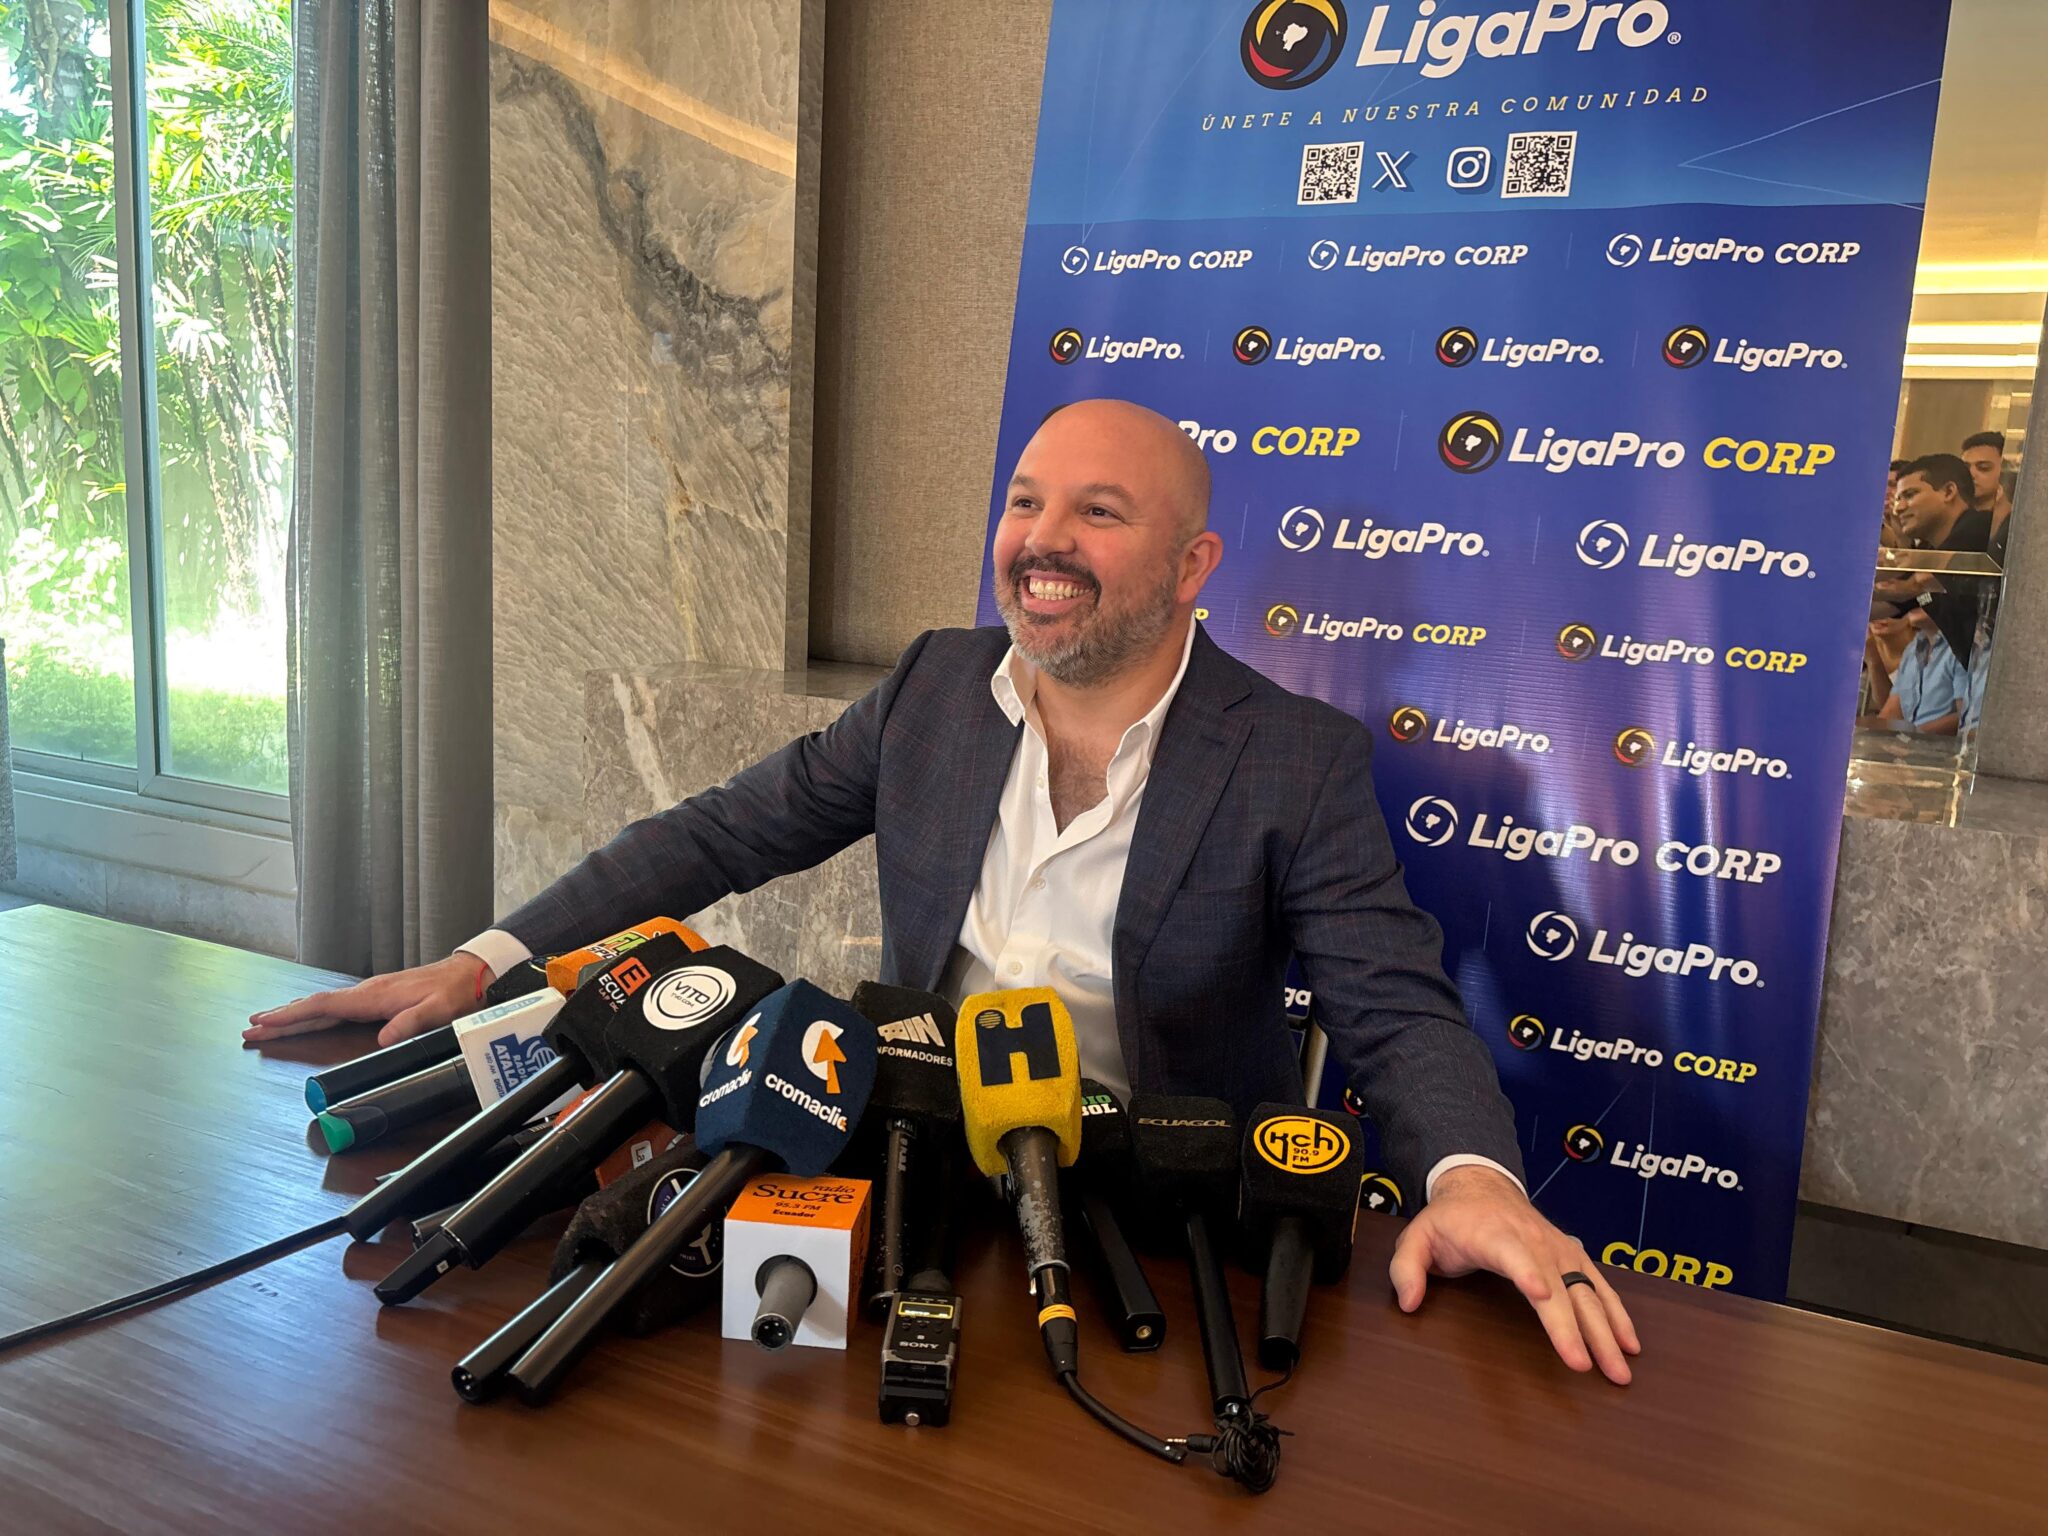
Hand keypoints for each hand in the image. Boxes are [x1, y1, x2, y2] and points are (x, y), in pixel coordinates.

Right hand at [244, 953, 490, 1047]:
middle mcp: (366, 992)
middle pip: (314, 1006)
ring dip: (293, 1014)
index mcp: (374, 997)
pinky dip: (313, 1011)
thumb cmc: (454, 992)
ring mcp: (370, 993)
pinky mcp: (376, 996)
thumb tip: (382, 1040)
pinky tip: (306, 1015)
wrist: (470, 974)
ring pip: (322, 1005)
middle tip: (250, 1029)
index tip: (264, 1023)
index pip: (323, 1006)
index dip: (292, 1017)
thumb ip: (409, 1024)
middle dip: (280, 1018)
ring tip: (266, 1023)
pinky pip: (335, 1005)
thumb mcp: (437, 1011)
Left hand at [1389, 1164, 1639, 1385]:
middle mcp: (1533, 1241)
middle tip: (1584, 1365)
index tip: (1542, 1294)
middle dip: (1573, 1326)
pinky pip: (1600, 1286)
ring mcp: (1558, 1248)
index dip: (1527, 1273)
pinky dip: (1618, 1315)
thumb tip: (1409, 1303)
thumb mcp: (1416, 1237)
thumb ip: (1406, 1268)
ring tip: (1618, 1368)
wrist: (1480, 1184)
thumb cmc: (1450, 1219)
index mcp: (1493, 1234)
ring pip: (1587, 1290)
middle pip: (1558, 1284)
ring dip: (1606, 1329)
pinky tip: (1630, 1344)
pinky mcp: (1573, 1255)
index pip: (1512, 1254)